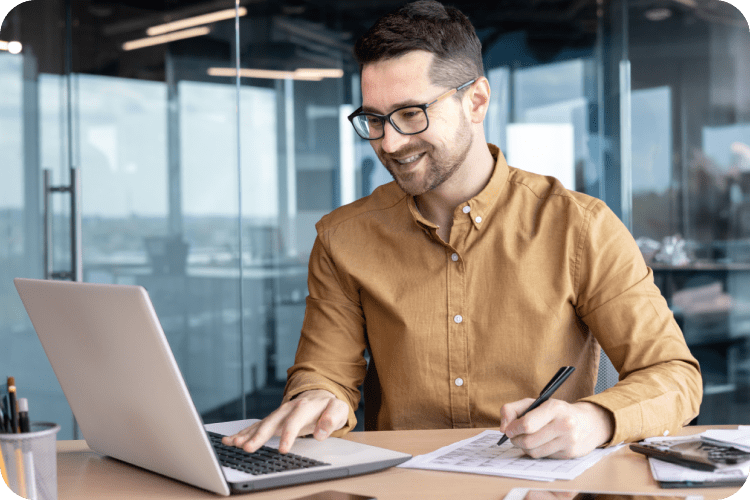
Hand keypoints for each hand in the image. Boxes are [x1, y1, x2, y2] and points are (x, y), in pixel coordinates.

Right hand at [221, 389, 348, 453]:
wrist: (321, 396)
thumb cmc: (330, 406)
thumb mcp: (339, 410)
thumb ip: (332, 418)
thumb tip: (321, 432)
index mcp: (305, 406)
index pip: (295, 421)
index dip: (289, 435)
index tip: (283, 449)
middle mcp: (289, 408)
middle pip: (272, 422)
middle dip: (259, 436)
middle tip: (248, 448)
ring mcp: (279, 413)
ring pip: (261, 424)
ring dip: (246, 434)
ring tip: (233, 443)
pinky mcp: (273, 420)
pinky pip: (256, 426)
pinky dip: (243, 433)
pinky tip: (231, 440)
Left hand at [498, 399, 613, 458]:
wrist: (588, 423)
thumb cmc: (556, 411)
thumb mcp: (536, 402)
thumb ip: (513, 409)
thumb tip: (503, 428)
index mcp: (554, 408)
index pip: (527, 424)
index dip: (513, 429)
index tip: (508, 429)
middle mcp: (564, 425)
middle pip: (528, 441)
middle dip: (515, 440)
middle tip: (513, 436)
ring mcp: (568, 441)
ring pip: (534, 452)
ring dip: (524, 447)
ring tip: (525, 439)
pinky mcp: (569, 454)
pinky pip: (543, 457)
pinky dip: (536, 451)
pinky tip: (539, 444)